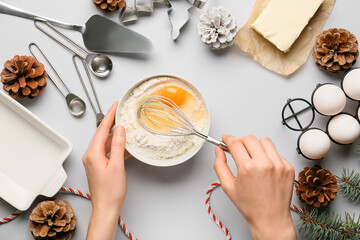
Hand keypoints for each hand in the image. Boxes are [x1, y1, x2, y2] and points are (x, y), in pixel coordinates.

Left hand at [83, 102, 129, 239]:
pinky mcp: (98, 166)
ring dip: (114, 134)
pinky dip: (115, 146)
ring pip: (104, 142)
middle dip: (110, 121)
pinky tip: (124, 145)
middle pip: (101, 134)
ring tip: (124, 125)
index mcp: (93, 154)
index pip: (102, 129)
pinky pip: (106, 151)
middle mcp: (91, 156)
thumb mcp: (117, 166)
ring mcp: (94, 161)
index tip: (115, 106)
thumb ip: (117, 145)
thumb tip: (119, 129)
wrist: (106, 208)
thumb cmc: (111, 191)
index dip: (109, 116)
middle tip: (119, 111)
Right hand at [214, 135, 296, 239]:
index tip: (226, 139)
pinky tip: (264, 166)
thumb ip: (220, 165)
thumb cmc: (250, 206)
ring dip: (255, 145)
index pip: (235, 143)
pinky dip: (268, 155)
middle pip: (249, 138)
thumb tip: (218, 151)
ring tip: (252, 156)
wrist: (270, 219)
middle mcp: (264, 164)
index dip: (227, 139)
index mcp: (247, 168)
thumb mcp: (228, 186)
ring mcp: (278, 165)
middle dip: (241, 141)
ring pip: (264, 141)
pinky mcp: (288, 167)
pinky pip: (276, 152)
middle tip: (238, 149)